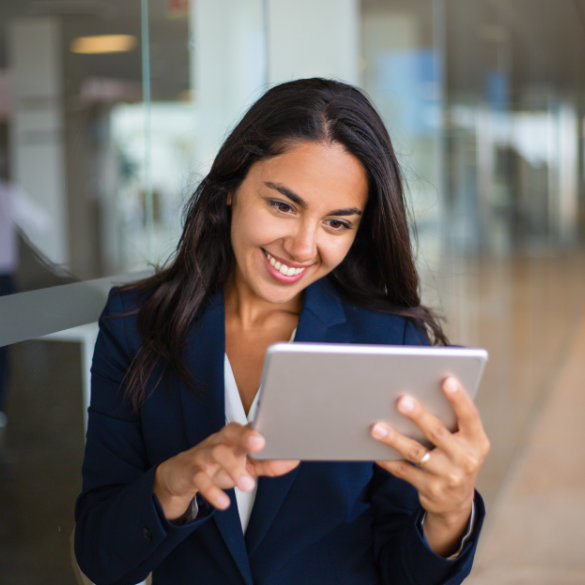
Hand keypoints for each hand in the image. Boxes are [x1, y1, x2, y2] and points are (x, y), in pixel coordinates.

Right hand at [153, 422, 298, 520]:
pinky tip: (224, 503)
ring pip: (216, 453)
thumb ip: (267, 463)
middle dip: (245, 436)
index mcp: (234, 436)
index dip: (260, 429)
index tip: (276, 433)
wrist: (180, 475)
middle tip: (260, 445)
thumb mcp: (244, 465)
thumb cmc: (218, 466)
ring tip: (248, 486)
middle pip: (231, 431)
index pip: (248, 427)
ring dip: (232, 468)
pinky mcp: (190, 472)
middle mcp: (218, 441)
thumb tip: (293, 460)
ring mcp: (203, 454)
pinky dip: (211, 491)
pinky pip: (199, 478)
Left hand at [371, 377, 489, 555]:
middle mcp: (465, 459)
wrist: (457, 502)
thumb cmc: (457, 459)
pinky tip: (374, 449)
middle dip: (418, 415)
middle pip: (438, 433)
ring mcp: (447, 476)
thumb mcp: (466, 443)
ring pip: (416, 453)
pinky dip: (387, 459)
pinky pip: (403, 471)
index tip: (447, 380)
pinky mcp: (430, 489)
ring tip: (377, 427)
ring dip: (394, 439)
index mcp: (476, 442)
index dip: (459, 398)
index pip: (470, 416)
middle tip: (401, 401)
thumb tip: (421, 392)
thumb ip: (452, 422)